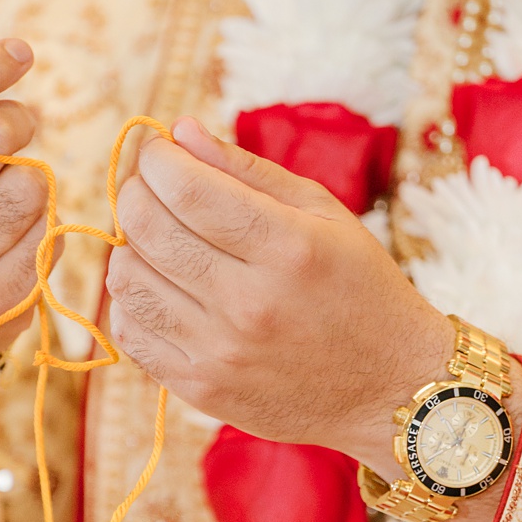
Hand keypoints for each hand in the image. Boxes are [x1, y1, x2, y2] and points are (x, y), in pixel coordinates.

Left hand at [103, 118, 448, 470]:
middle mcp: (251, 302)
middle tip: (154, 188)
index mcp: (289, 248)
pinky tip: (163, 288)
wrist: (394, 389)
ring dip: (131, 246)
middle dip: (138, 191)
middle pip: (148, 226)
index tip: (161, 151)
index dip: (158, 158)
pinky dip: (132, 300)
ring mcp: (222, 351)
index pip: (185, 187)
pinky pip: (130, 332)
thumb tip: (180, 131)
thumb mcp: (327, 217)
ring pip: (127, 277)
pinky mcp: (202, 389)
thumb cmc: (364, 292)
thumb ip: (251, 170)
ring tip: (163, 241)